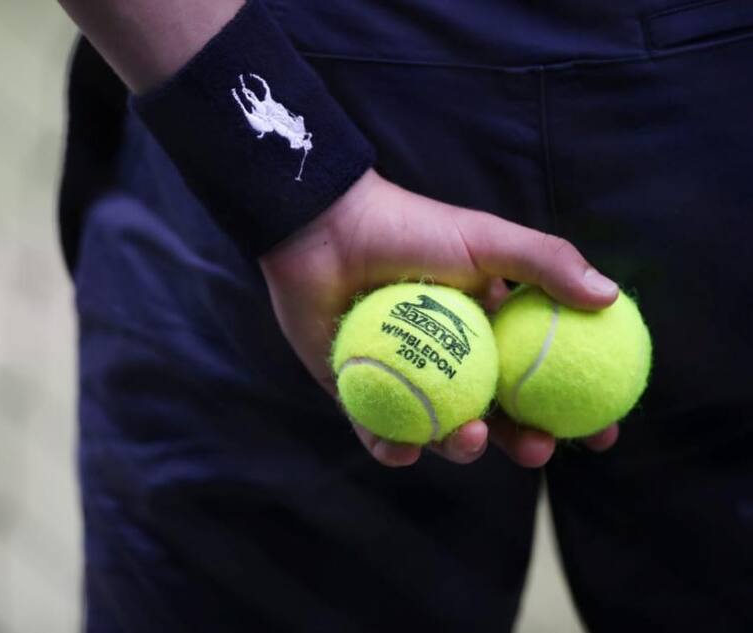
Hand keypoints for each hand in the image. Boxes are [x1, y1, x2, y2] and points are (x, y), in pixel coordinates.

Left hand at [259, 169, 620, 467]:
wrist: (327, 228)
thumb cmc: (409, 227)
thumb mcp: (486, 239)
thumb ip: (546, 264)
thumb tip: (611, 298)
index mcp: (487, 330)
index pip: (541, 376)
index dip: (575, 408)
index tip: (601, 433)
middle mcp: (449, 359)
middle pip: (496, 416)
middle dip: (524, 442)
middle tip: (537, 448)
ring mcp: (405, 378)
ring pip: (441, 431)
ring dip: (462, 449)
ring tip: (470, 436)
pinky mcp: (357, 393)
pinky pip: (380, 432)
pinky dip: (394, 447)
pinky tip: (406, 448)